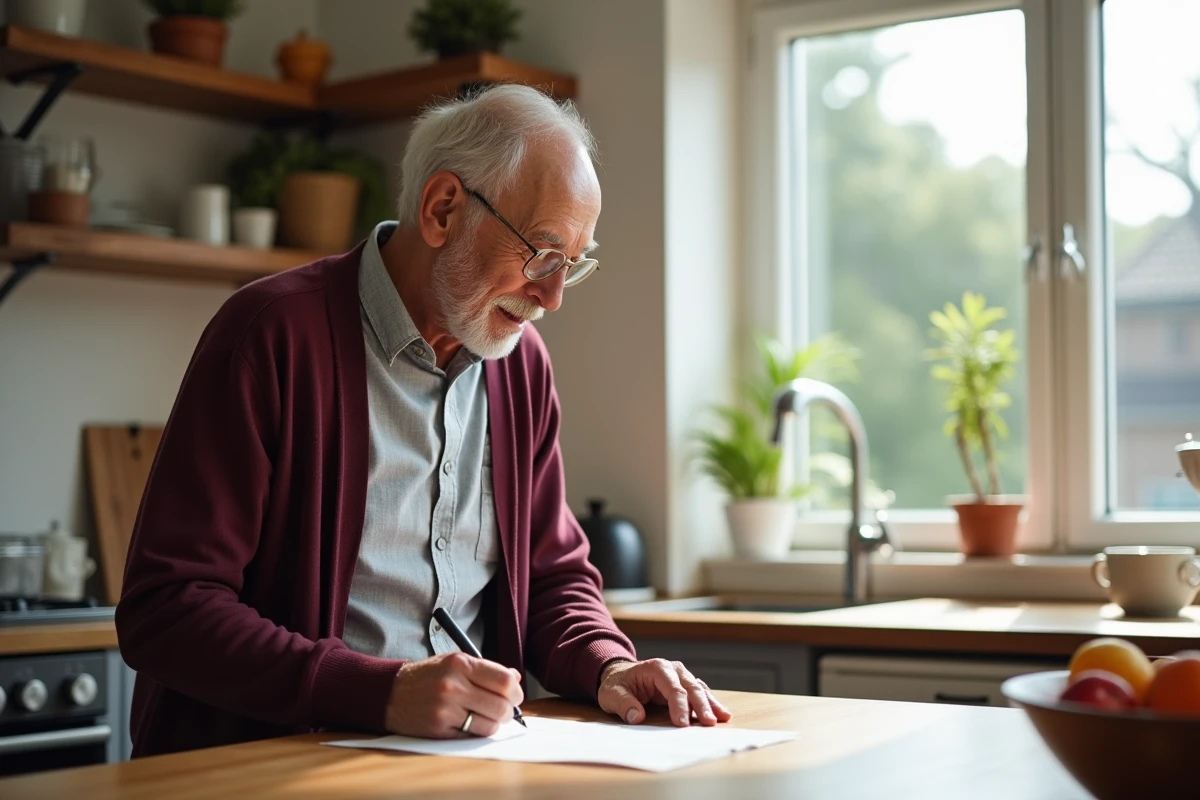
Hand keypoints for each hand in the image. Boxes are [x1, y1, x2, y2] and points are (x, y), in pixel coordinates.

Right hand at [385, 652, 523, 737]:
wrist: (390, 692)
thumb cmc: (427, 676)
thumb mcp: (454, 661)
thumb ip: (485, 669)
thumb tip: (515, 679)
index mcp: (460, 663)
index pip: (504, 680)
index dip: (516, 691)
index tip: (515, 695)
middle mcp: (453, 685)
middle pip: (501, 705)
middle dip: (509, 711)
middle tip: (505, 710)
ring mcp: (445, 709)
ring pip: (490, 724)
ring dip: (494, 724)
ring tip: (486, 717)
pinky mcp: (439, 728)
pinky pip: (472, 735)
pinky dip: (477, 731)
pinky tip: (470, 723)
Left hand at [597, 659, 732, 727]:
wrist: (620, 676)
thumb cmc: (617, 685)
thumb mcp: (612, 694)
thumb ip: (624, 704)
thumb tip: (637, 717)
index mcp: (656, 668)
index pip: (672, 688)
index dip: (679, 706)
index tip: (682, 725)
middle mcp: (673, 669)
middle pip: (691, 687)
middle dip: (701, 705)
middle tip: (709, 723)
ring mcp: (681, 676)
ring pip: (699, 689)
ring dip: (710, 703)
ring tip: (722, 718)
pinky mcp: (684, 685)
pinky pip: (699, 693)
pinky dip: (709, 702)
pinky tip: (720, 714)